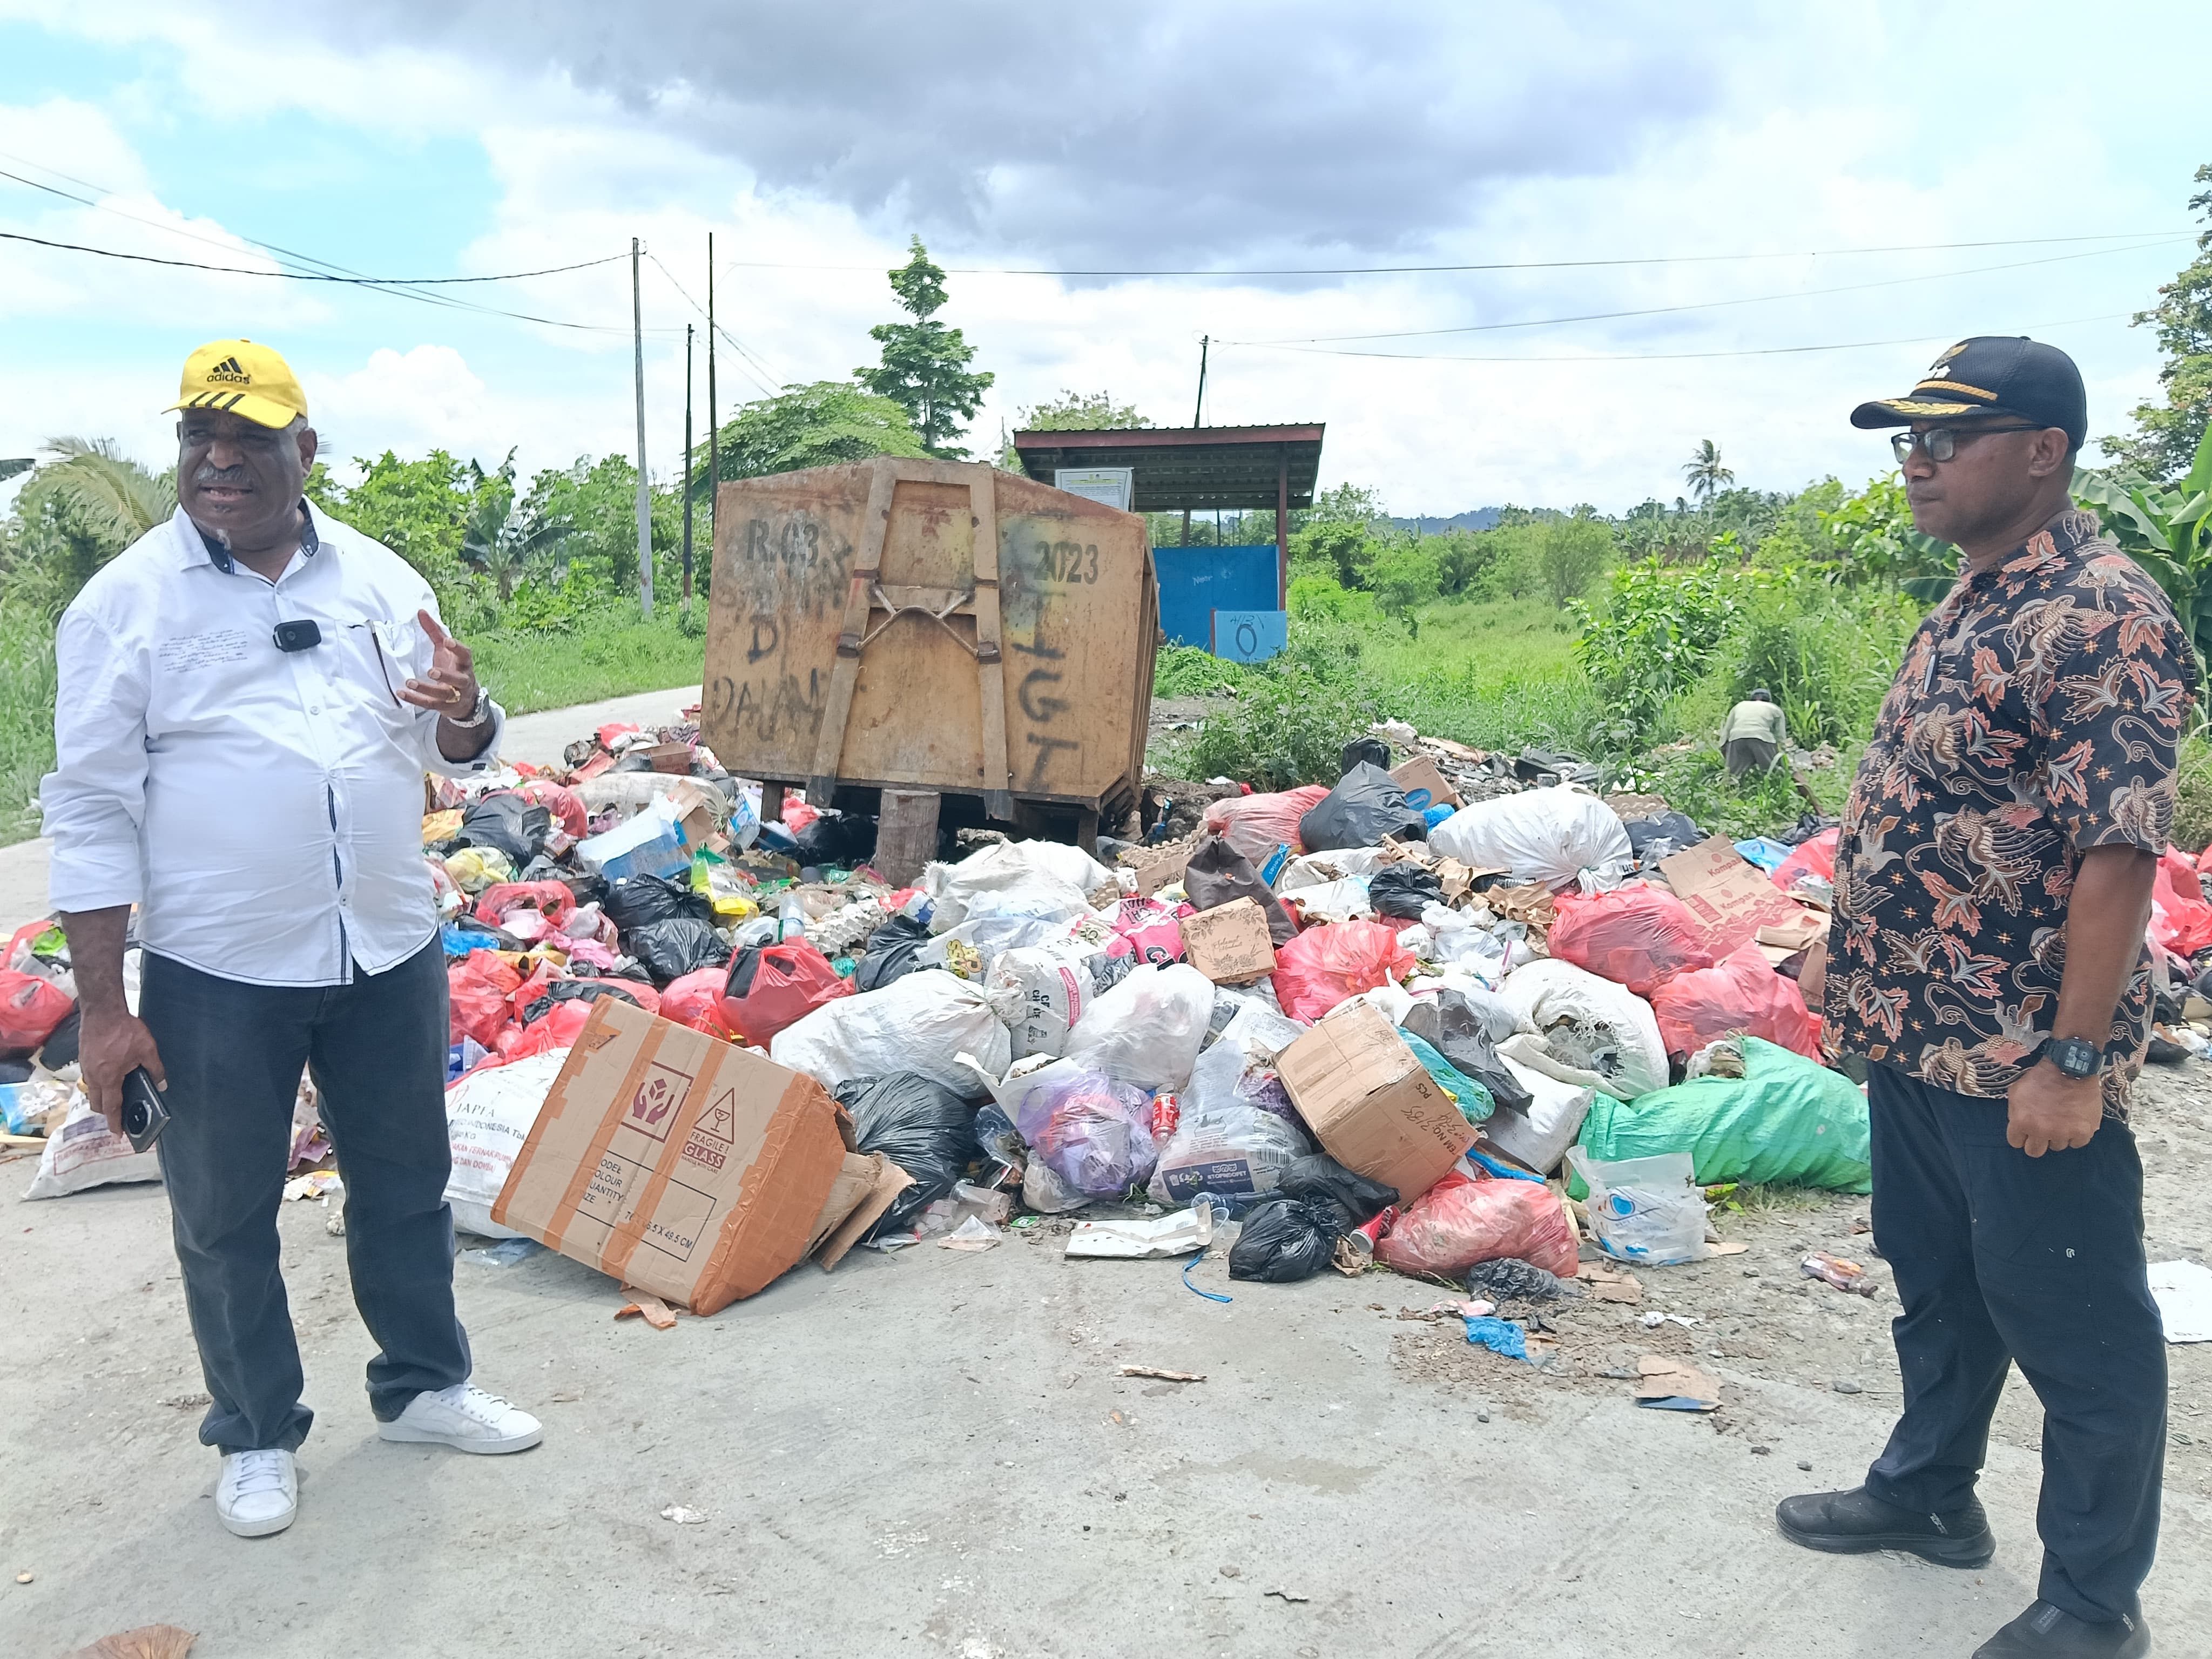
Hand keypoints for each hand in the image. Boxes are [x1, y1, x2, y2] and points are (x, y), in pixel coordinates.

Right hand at [79, 1006, 165, 1136]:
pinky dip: (99, 1082)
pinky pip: (90, 1077)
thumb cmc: (124, 1030)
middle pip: (98, 1102)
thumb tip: (162, 1084)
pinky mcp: (83, 1058)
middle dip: (107, 1111)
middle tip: (119, 1115)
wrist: (102, 1011)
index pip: (111, 1108)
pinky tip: (111, 1074)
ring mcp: (86, 1067)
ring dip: (102, 1096)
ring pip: (92, 1090)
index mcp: (109, 1079)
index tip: (117, 1134)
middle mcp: (93, 1076)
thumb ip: (156, 1070)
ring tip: (117, 1094)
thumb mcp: (147, 1050)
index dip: (115, 1123)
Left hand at [401, 609, 478, 719]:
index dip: (458, 649)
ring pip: (444, 694)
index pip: (465, 655)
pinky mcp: (444, 706)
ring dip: (427, 689)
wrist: (464, 700)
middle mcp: (463, 680)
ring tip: (410, 682)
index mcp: (464, 664)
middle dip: (446, 675)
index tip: (447, 641)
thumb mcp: (444, 650)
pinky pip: (430, 704)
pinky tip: (402, 693)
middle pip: (459, 679)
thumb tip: (420, 611)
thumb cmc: (452, 668)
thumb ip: (434, 631)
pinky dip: (415, 699)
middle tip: (432, 671)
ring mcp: (454, 695)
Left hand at [2006, 1059, 2103, 1156]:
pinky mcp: (2083, 1131)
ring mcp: (2063, 1132)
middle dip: (2037, 1141)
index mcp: (2022, 1121)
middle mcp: (2042, 1130)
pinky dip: (2076, 1135)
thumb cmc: (2041, 1078)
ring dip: (2058, 1136)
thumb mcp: (2016, 1092)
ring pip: (2057, 1146)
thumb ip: (2015, 1113)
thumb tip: (2018, 1126)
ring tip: (2061, 1119)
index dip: (2021, 1135)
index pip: (2016, 1142)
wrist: (2070, 1068)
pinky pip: (2076, 1143)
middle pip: (2034, 1151)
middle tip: (2043, 1130)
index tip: (2027, 1130)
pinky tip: (2074, 1122)